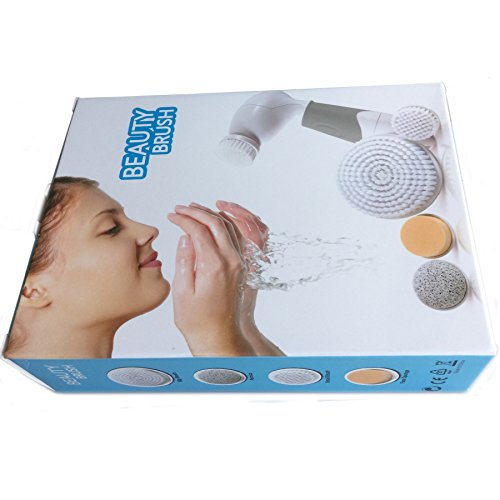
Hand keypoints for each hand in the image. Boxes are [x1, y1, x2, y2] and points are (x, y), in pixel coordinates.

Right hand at [188, 201, 283, 355]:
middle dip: (197, 211)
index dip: (183, 219)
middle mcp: (232, 262)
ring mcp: (240, 263)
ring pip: (230, 227)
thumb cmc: (198, 321)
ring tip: (194, 210)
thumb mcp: (182, 291)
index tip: (171, 216)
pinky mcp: (242, 267)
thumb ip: (185, 260)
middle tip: (180, 208)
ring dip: (212, 215)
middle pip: (217, 223)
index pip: (199, 230)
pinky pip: (237, 237)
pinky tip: (213, 222)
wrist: (219, 337)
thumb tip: (186, 237)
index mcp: (215, 266)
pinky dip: (225, 225)